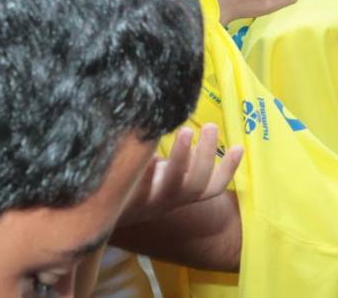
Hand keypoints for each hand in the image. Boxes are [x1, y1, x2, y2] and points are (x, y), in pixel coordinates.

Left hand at [117, 124, 243, 225]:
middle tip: (210, 126)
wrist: (98, 210)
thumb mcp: (164, 172)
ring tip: (183, 130)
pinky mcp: (123, 200)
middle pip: (196, 185)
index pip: (212, 187)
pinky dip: (143, 166)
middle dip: (206, 155)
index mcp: (181, 195)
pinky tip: (144, 146)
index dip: (228, 170)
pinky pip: (136, 183)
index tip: (239, 146)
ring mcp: (147, 202)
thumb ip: (182, 159)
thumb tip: (199, 134)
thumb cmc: (137, 182)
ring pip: (172, 185)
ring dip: (181, 158)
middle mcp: (168, 201)